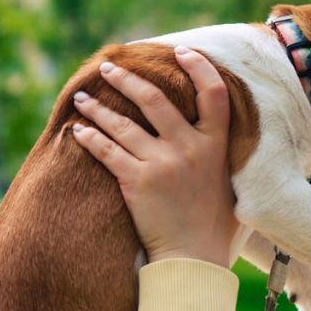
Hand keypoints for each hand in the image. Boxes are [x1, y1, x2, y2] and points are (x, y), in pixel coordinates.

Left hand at [72, 45, 237, 267]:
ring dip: (98, 108)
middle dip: (127, 79)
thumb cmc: (216, 227)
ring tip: (83, 99)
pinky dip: (89, 138)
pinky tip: (78, 131)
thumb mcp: (232, 185)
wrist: (194, 257)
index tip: (182, 52)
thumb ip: (224, 158)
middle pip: (155, 99)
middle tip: (108, 69)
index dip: (199, 68)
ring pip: (123, 123)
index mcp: (216, 146)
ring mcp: (162, 163)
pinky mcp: (136, 181)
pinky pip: (106, 151)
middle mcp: (189, 148)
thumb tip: (219, 137)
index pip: (213, 94)